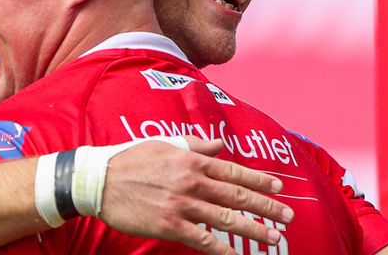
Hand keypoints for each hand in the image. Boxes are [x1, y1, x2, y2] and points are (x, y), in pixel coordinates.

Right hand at [99, 136, 292, 254]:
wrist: (100, 181)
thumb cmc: (131, 160)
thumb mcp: (163, 144)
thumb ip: (195, 145)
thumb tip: (220, 144)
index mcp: (191, 160)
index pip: (234, 170)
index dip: (259, 180)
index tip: (279, 187)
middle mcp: (191, 182)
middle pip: (237, 195)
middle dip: (266, 207)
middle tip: (288, 216)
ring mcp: (182, 205)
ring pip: (227, 219)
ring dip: (254, 230)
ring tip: (274, 238)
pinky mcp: (170, 226)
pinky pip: (203, 240)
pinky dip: (223, 250)